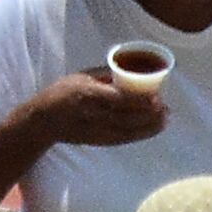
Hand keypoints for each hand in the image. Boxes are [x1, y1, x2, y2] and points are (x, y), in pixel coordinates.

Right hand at [34, 66, 169, 147]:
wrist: (45, 121)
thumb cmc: (62, 92)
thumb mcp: (80, 76)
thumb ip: (103, 74)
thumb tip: (129, 70)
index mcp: (88, 94)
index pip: (119, 100)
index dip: (140, 101)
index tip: (157, 97)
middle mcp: (94, 115)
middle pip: (128, 117)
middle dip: (150, 115)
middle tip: (166, 108)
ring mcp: (97, 131)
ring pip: (130, 131)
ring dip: (150, 126)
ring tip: (165, 119)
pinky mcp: (100, 141)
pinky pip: (125, 138)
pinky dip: (141, 134)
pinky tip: (152, 129)